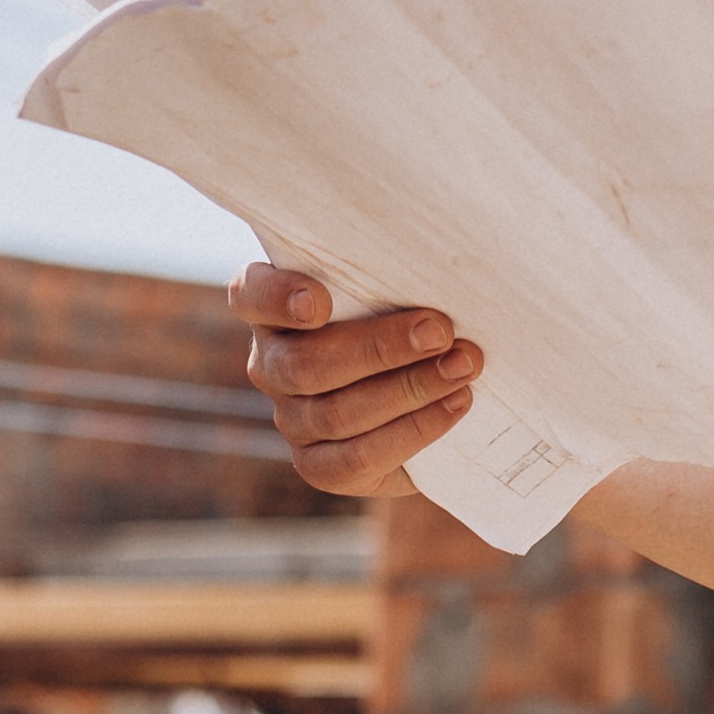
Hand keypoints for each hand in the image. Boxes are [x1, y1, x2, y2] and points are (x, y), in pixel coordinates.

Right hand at [228, 263, 483, 496]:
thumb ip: (397, 264)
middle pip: (305, 364)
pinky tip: (455, 404)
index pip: (251, 295)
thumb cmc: (411, 305)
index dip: (276, 299)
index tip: (319, 302)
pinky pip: (355, 459)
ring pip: (335, 414)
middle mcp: (272, 363)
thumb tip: (446, 249)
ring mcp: (292, 418)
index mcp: (276, 307)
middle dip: (379, 348)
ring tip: (463, 366)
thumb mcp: (398, 278)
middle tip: (440, 331)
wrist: (429, 382)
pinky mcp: (319, 465)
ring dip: (410, 388)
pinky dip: (413, 431)